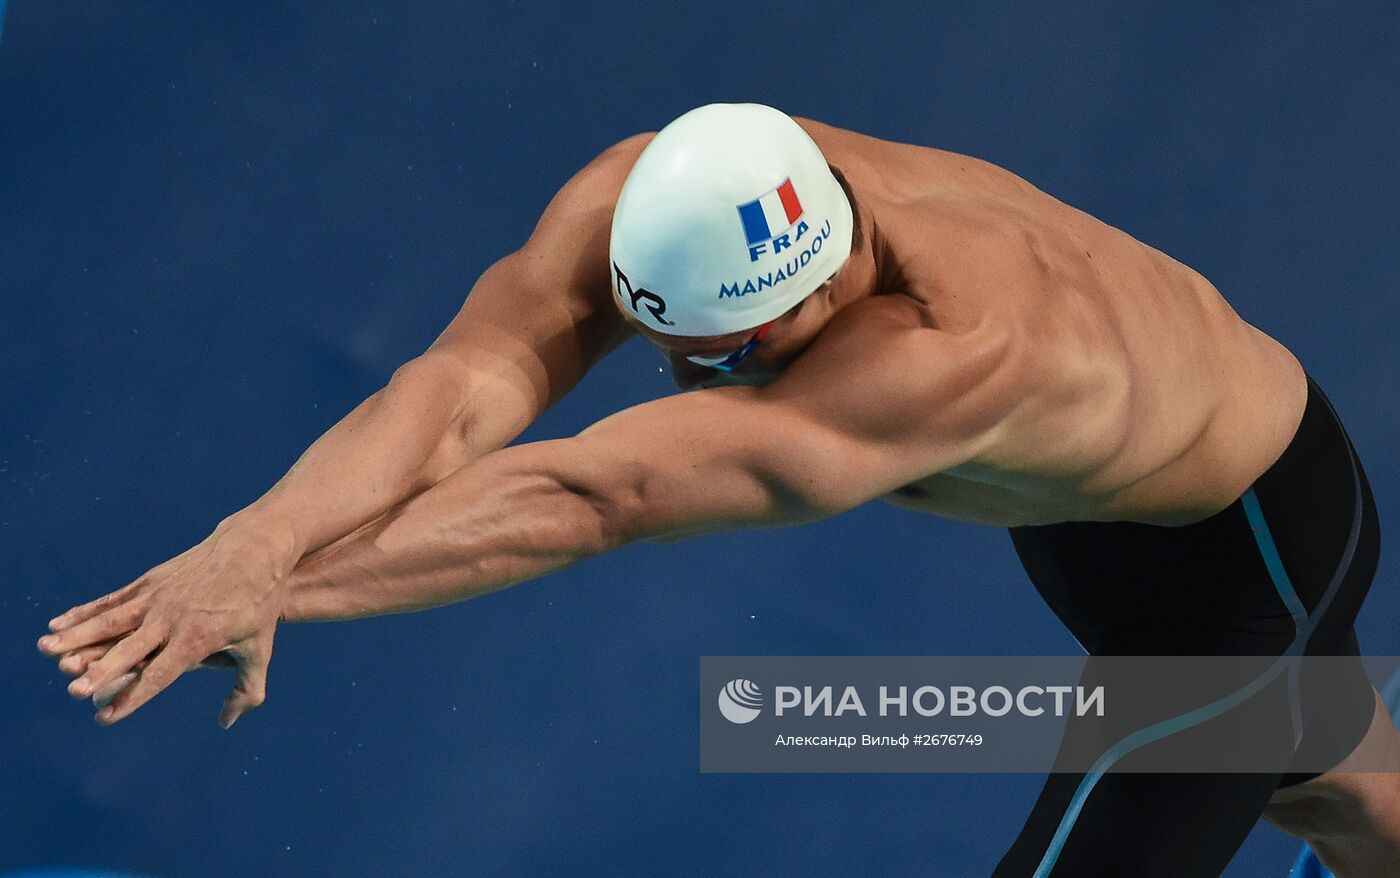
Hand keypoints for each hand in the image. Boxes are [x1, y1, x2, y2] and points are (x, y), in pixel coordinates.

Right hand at [37, 525, 293, 727]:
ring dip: (77, 637)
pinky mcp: (150, 581)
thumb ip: (246, 689)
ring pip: (111, 621)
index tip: (105, 717)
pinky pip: (112, 600)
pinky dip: (85, 612)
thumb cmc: (258, 603)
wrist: (254, 548)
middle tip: (73, 690)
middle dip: (101, 671)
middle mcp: (172, 620)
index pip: (159, 675)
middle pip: (130, 650)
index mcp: (197, 639)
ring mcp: (157, 598)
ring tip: (45, 650)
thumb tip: (227, 723)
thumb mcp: (259, 647)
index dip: (132, 697)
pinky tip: (59, 623)